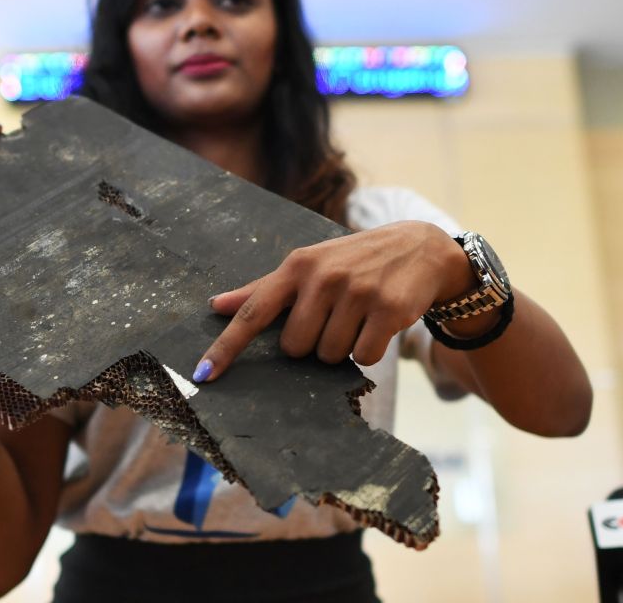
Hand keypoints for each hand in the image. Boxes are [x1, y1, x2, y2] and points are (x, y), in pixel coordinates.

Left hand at [194, 221, 477, 381]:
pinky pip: (363, 357)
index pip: (253, 312)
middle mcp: (324, 276)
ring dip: (343, 346)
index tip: (203, 375)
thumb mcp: (308, 264)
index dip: (226, 346)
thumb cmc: (353, 261)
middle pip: (295, 347)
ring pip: (329, 355)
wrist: (419, 247)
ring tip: (358, 316)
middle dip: (313, 342)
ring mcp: (357, 292)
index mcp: (297, 266)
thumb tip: (216, 304)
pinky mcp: (388, 309)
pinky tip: (378, 324)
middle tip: (334, 316)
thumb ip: (263, 290)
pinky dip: (370, 349)